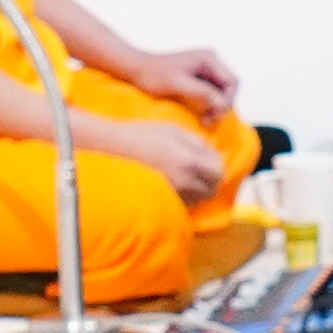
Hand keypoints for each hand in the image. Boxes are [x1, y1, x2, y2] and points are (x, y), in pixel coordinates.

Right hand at [101, 115, 233, 208]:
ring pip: (197, 199)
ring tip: (186, 178)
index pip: (218, 172)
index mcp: (190, 160)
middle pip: (211, 190)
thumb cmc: (143, 135)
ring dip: (197, 190)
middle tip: (201, 172)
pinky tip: (174, 184)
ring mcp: (172, 193)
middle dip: (209, 181)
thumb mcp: (174, 129)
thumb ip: (198, 141)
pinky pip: (182, 203)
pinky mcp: (162, 200)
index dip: (216, 167)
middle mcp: (184, 181)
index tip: (210, 162)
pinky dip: (184, 196)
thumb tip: (212, 152)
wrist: (114, 149)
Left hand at [114, 44, 240, 118]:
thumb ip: (201, 92)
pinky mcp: (198, 77)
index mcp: (208, 58)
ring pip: (221, 92)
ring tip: (204, 120)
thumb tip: (222, 103)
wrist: (136, 69)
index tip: (215, 115)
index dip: (228, 100)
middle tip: (209, 121)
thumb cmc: (153, 75)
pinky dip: (209, 105)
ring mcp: (205, 69)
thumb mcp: (178, 84)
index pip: (232, 81)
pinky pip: (211, 93)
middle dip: (222, 105)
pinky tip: (201, 115)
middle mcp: (210, 60)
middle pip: (229, 87)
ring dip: (216, 107)